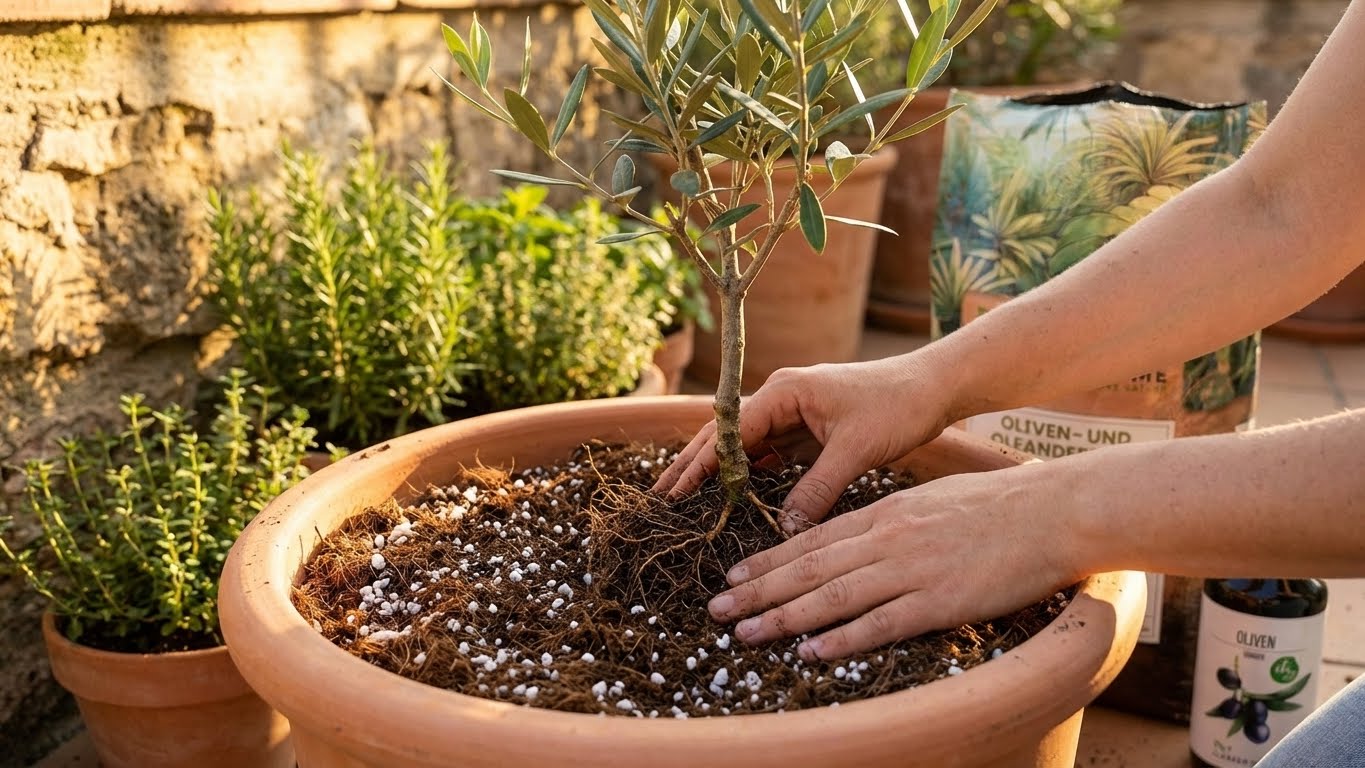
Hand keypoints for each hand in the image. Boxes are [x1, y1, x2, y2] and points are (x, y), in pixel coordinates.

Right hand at [652, 355, 951, 530]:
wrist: (934, 388)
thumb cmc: (897, 406)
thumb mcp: (855, 451)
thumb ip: (817, 489)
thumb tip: (784, 528)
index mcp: (785, 391)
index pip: (729, 431)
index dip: (701, 464)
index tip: (675, 493)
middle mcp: (782, 396)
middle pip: (726, 434)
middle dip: (694, 464)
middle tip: (662, 497)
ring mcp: (794, 411)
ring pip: (745, 444)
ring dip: (719, 470)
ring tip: (688, 500)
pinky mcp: (809, 427)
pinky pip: (770, 452)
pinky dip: (750, 472)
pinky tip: (736, 495)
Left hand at [705, 466, 1079, 659]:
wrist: (1052, 510)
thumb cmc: (998, 505)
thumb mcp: (931, 500)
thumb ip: (892, 520)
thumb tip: (861, 538)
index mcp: (885, 513)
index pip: (812, 539)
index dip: (769, 560)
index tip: (735, 576)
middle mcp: (888, 539)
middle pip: (809, 567)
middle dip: (758, 590)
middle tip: (718, 610)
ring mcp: (912, 569)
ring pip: (832, 595)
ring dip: (783, 617)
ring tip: (745, 633)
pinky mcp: (939, 600)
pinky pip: (880, 623)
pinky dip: (841, 638)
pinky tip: (811, 651)